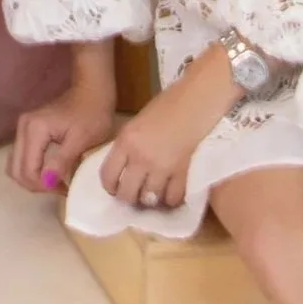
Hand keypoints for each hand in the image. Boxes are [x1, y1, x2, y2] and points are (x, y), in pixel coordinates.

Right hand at [8, 82, 117, 195]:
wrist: (92, 91)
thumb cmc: (92, 114)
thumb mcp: (81, 140)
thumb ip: (62, 161)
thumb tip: (47, 182)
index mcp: (34, 130)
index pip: (27, 170)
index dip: (43, 186)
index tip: (65, 189)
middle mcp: (23, 128)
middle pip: (16, 170)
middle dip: (36, 185)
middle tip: (59, 188)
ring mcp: (22, 128)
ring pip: (16, 166)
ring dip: (33, 179)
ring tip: (55, 182)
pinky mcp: (27, 131)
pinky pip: (22, 158)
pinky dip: (32, 170)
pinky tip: (50, 172)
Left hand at [95, 55, 236, 214]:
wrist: (194, 103)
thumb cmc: (165, 106)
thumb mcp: (136, 123)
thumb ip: (127, 145)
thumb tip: (122, 167)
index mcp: (125, 141)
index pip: (107, 175)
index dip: (109, 187)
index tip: (114, 188)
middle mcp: (140, 157)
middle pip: (126, 193)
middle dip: (128, 198)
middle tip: (133, 195)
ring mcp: (161, 167)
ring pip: (148, 199)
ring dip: (149, 200)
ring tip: (152, 195)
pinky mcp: (182, 173)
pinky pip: (172, 198)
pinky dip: (170, 199)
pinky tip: (170, 193)